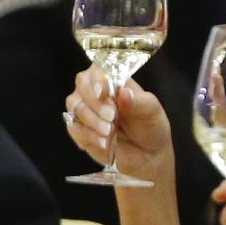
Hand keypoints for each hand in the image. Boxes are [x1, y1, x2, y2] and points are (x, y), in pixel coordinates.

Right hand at [64, 66, 172, 181]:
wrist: (147, 154)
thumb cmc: (150, 126)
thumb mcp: (152, 111)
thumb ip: (138, 101)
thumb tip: (123, 92)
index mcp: (114, 80)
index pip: (98, 70)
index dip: (98, 80)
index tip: (105, 93)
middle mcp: (95, 92)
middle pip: (81, 85)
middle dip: (95, 102)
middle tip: (112, 117)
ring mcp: (85, 110)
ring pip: (76, 107)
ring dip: (93, 120)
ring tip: (110, 132)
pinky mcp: (80, 130)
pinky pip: (74, 128)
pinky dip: (88, 135)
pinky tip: (104, 142)